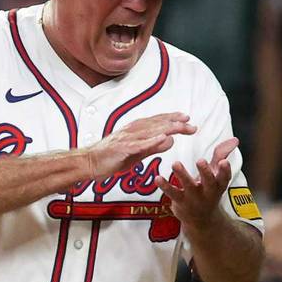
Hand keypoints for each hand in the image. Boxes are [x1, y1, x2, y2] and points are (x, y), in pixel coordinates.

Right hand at [82, 112, 196, 180]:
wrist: (90, 162)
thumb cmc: (112, 157)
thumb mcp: (138, 152)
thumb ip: (153, 146)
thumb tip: (170, 140)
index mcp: (136, 129)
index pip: (158, 121)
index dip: (173, 119)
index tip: (187, 118)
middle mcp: (133, 130)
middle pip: (158, 124)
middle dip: (176, 124)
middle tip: (192, 125)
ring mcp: (127, 138)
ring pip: (151, 131)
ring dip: (167, 128)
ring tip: (182, 127)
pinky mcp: (122, 148)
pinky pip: (139, 144)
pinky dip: (151, 140)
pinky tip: (162, 138)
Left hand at [155, 137, 237, 229]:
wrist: (200, 221)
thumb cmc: (208, 190)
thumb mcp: (216, 175)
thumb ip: (222, 155)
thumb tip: (235, 139)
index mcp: (218, 184)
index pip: (224, 177)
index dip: (225, 170)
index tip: (224, 161)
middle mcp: (208, 192)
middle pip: (208, 182)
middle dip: (205, 172)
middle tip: (201, 161)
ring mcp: (194, 198)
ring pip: (188, 186)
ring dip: (182, 175)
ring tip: (175, 164)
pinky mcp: (180, 202)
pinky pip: (172, 193)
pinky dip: (165, 186)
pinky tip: (158, 178)